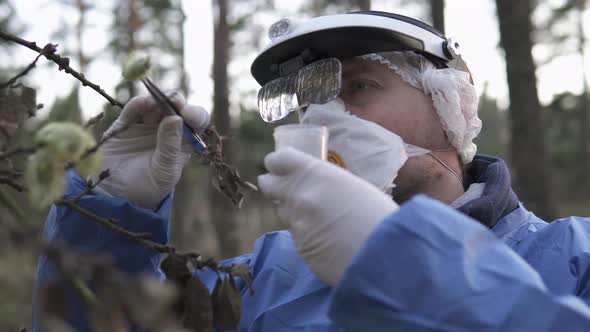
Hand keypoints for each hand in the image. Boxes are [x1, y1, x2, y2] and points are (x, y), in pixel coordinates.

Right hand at [94, 93, 209, 209]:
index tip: (188, 115)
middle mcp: (167, 129)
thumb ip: (169, 147)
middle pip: (177, 106)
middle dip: (177, 102)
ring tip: (156, 102)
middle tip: (173, 103)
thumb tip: (175, 118)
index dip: (195, 114)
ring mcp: (147, 124)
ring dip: (158, 100)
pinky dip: (139, 103)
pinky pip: (134, 108)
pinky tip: (142, 103)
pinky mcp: (126, 123)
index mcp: (183, 141)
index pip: (197, 121)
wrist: (116, 196)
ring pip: (156, 103)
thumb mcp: (163, 171)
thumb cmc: (147, 187)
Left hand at [258, 147, 398, 285]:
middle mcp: (299, 196)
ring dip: (292, 212)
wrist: (383, 253)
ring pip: (283, 212)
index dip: (276, 163)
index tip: (278, 166)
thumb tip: (318, 188)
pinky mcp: (300, 248)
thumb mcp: (352, 185)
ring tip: (316, 217)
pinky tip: (328, 240)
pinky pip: (298, 237)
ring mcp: (296, 223)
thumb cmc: (378, 214)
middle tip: (283, 189)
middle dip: (273, 186)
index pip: (278, 159)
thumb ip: (326, 183)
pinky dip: (308, 236)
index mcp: (315, 174)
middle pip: (268, 184)